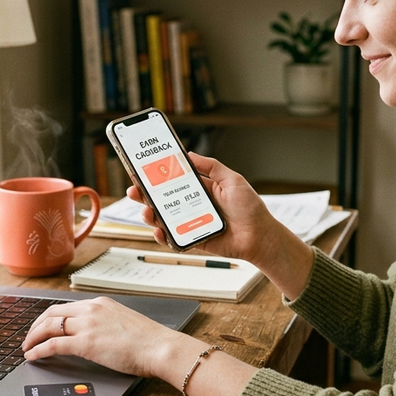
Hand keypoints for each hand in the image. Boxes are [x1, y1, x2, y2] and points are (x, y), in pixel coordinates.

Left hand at [22, 297, 192, 379]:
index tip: (43, 326)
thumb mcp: (123, 322)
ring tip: (27, 348)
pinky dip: (38, 350)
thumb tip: (95, 335)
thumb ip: (106, 323)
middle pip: (52, 313)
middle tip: (29, 337)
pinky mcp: (85, 343)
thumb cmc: (148, 340)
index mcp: (100, 303)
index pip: (67, 307)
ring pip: (49, 327)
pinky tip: (33, 356)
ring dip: (33, 337)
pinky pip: (53, 345)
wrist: (159, 347)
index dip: (50, 317)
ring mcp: (87, 325)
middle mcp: (91, 310)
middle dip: (36, 325)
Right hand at [126, 152, 286, 264]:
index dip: (157, 176)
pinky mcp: (193, 239)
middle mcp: (193, 205)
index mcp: (200, 189)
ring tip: (147, 210)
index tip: (142, 170)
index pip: (173, 180)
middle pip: (163, 199)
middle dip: (145, 195)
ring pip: (163, 218)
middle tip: (134, 190)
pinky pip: (173, 238)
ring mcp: (191, 223)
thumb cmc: (250, 208)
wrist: (260, 236)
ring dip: (150, 214)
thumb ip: (211, 166)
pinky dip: (162, 235)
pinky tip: (158, 230)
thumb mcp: (232, 180)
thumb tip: (189, 155)